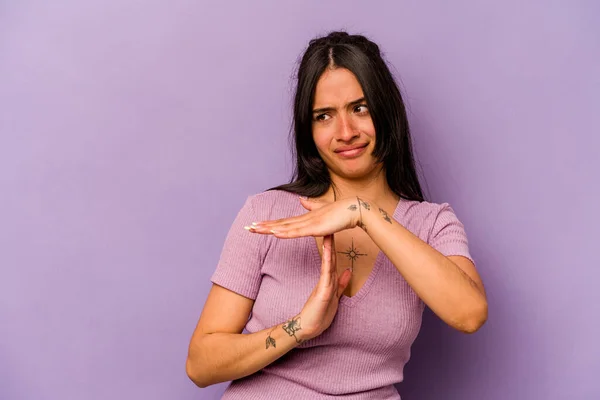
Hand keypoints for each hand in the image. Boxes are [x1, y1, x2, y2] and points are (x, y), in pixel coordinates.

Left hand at [248, 197, 364, 238]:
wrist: (354, 210)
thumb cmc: (341, 213)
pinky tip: (275, 233)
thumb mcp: (323, 211)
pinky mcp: (315, 228)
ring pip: (285, 227)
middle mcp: (304, 219)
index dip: (269, 224)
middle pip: (279, 224)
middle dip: (263, 226)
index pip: (283, 222)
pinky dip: (285, 233)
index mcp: (305, 218)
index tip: (256, 225)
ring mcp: (308, 223)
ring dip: (269, 229)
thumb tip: (302, 201)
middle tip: (247, 228)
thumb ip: (312, 207)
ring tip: (255, 229)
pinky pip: (297, 232)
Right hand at [296, 234, 351, 340]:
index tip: (334, 231)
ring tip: (328, 234)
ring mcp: (323, 284)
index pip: (332, 259)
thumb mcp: (335, 296)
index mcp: (328, 279)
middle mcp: (325, 279)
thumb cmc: (319, 314)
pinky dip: (327, 262)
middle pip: (329, 257)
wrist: (308, 328)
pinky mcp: (323, 292)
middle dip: (330, 241)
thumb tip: (348, 271)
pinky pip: (326, 274)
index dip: (334, 245)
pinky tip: (328, 253)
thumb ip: (341, 283)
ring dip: (328, 248)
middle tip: (330, 225)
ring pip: (327, 263)